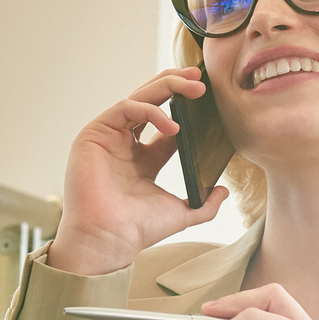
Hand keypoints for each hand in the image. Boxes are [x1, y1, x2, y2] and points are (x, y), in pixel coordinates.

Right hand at [49, 68, 229, 275]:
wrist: (108, 239)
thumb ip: (205, 204)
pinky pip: (124, 108)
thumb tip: (224, 192)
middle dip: (176, 85)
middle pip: (151, 102)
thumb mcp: (181, 213)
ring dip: (167, 87)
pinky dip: (150, 110)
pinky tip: (173, 126)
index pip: (165, 122)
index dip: (186, 108)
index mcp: (142, 159)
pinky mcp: (94, 133)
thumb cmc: (137, 229)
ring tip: (195, 89)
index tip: (209, 99)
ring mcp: (108, 136)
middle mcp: (124, 143)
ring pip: (138, 97)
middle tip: (201, 80)